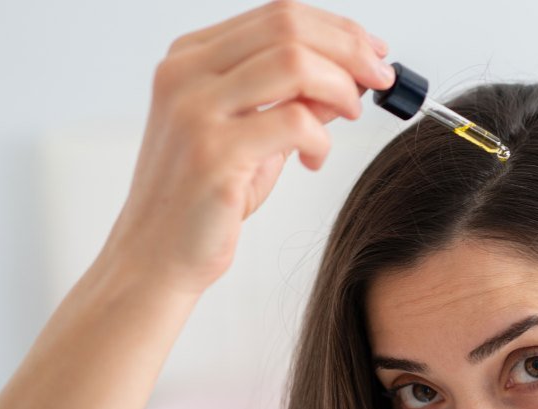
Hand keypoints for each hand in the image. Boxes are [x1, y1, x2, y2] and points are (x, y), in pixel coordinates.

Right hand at [98, 0, 393, 295]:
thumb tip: (352, 74)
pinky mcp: (212, 152)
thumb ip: (295, 100)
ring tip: (350, 114)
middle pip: (288, 26)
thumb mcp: (255, 136)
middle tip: (381, 78)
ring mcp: (194, 110)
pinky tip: (315, 160)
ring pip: (294, 63)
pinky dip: (321, 139)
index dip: (337, 28)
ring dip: (340, 86)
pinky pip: (294, 123)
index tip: (374, 51)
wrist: (156, 256)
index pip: (277, 15)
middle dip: (350, 49)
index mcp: (189, 58)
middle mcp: (185, 74)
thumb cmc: (204, 199)